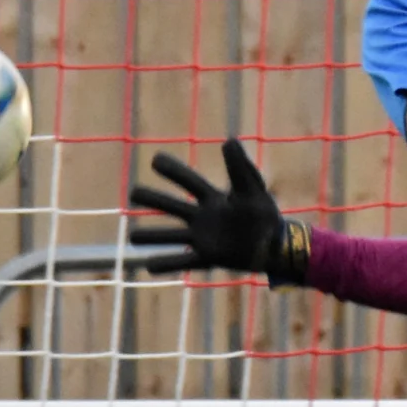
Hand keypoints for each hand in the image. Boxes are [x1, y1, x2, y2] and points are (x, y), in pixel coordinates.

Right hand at [128, 140, 309, 282]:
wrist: (275, 245)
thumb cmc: (265, 214)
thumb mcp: (252, 189)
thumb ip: (240, 168)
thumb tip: (229, 140)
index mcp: (214, 199)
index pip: (190, 182)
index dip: (173, 171)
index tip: (155, 159)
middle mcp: (203, 217)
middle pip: (173, 206)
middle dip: (153, 199)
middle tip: (133, 192)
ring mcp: (203, 238)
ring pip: (172, 236)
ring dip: (152, 236)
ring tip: (131, 236)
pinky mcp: (208, 258)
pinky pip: (183, 262)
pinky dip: (166, 264)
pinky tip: (147, 266)